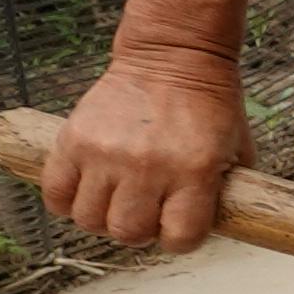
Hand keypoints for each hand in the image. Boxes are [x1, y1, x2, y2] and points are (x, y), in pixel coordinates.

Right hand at [43, 44, 251, 249]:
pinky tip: (86, 189)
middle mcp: (148, 166)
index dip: (179, 238)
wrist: (173, 56)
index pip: (179, 238)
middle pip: (127, 233)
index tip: (177, 225)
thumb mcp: (237, 150)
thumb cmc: (208, 106)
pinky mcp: (74, 139)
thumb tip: (217, 227)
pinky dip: (66, 201)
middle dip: (138, 230)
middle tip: (144, 210)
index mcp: (194, 171)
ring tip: (115, 199)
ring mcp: (106, 153)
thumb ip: (225, 193)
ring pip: (89, 219)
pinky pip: (56, 193)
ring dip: (102, 217)